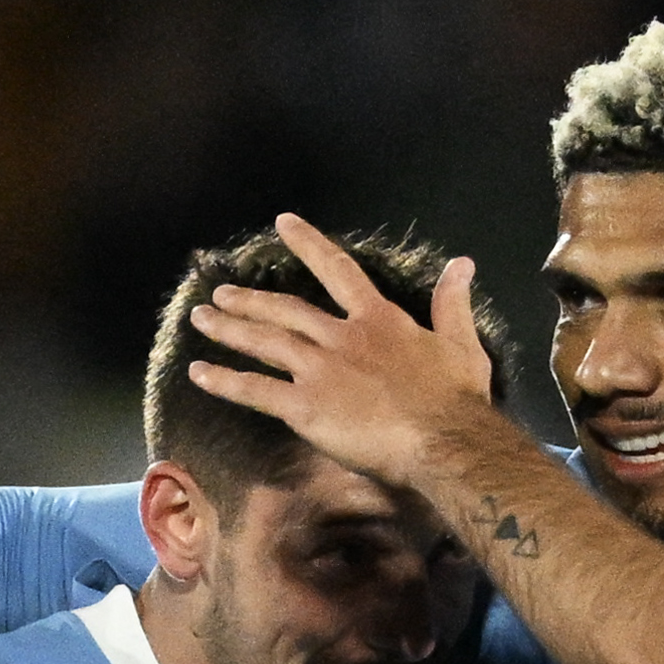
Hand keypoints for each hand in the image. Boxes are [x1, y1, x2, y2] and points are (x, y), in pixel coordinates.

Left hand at [187, 221, 503, 494]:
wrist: (444, 441)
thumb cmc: (456, 400)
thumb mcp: (461, 344)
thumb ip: (453, 303)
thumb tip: (463, 264)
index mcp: (377, 320)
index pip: (338, 270)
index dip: (309, 244)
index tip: (282, 222)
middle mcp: (340, 336)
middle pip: (285, 309)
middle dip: (250, 300)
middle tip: (220, 294)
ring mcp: (319, 370)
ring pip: (264, 342)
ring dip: (229, 329)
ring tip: (202, 320)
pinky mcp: (305, 407)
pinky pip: (256, 391)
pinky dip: (225, 381)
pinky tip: (200, 373)